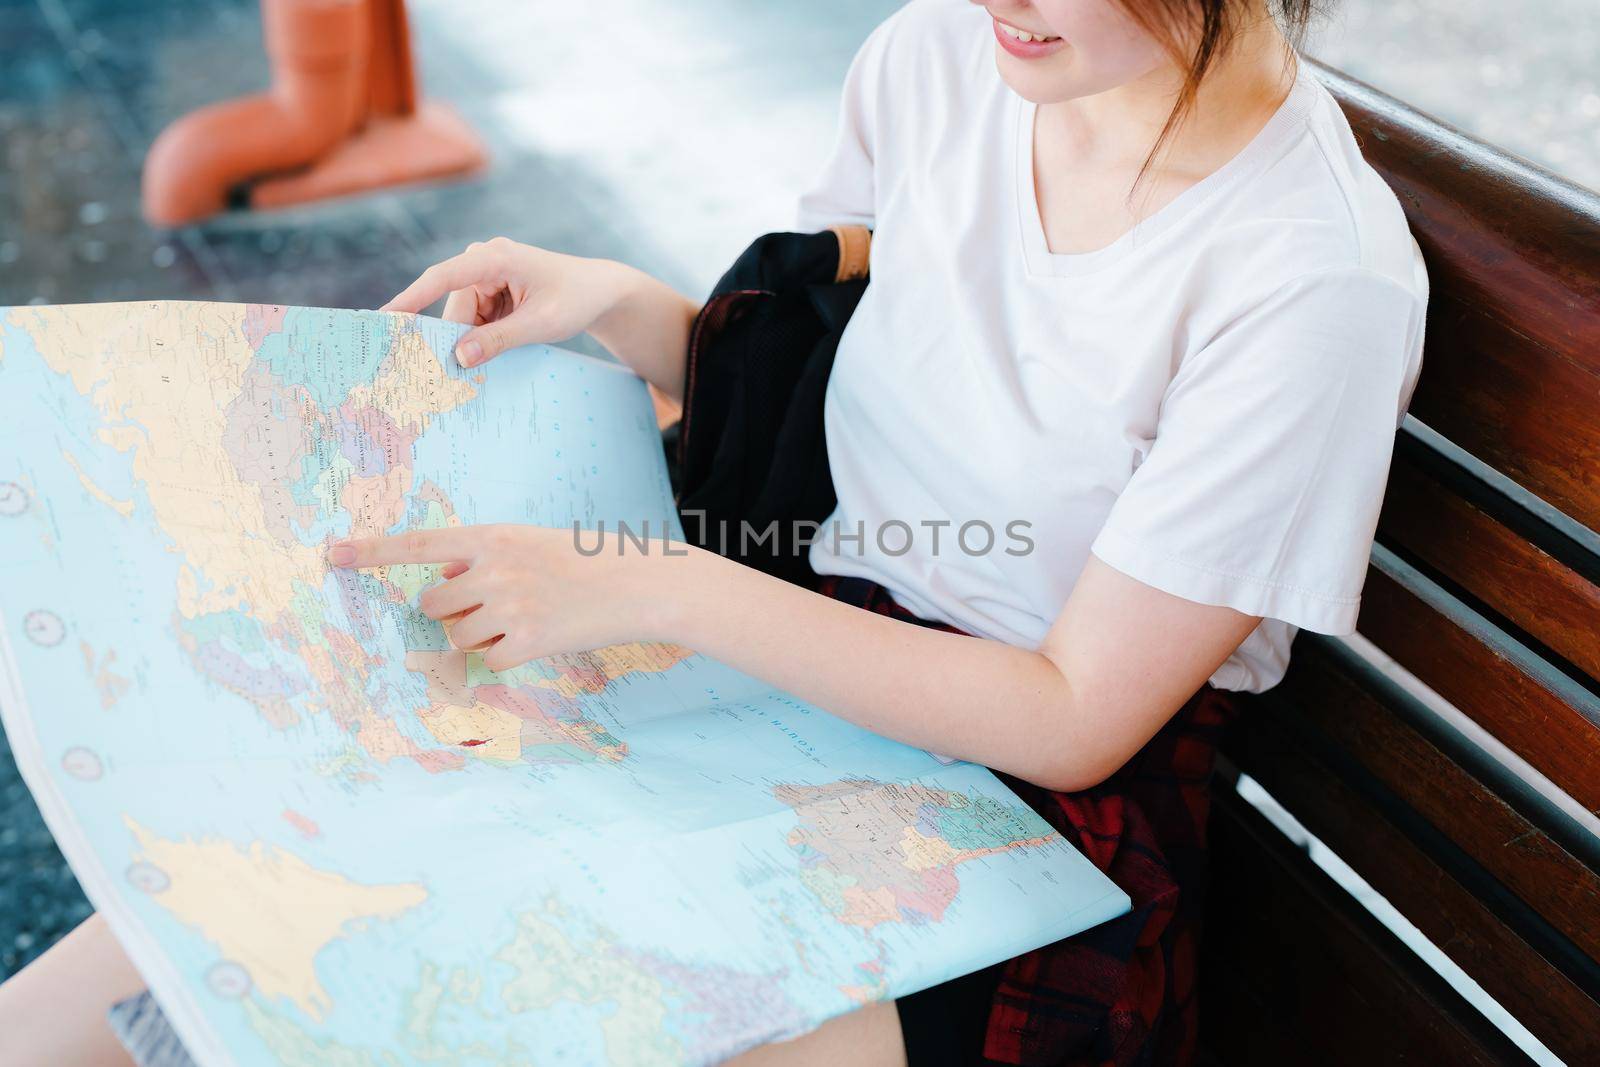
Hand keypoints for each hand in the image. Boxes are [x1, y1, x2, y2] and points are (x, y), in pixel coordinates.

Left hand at [328, 524, 695, 671]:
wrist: (639, 585)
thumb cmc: (585, 562)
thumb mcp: (530, 543)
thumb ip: (483, 558)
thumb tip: (442, 585)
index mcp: (492, 537)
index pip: (418, 544)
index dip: (371, 552)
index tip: (331, 554)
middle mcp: (492, 569)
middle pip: (434, 604)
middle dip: (453, 611)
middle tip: (496, 606)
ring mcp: (507, 607)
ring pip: (457, 637)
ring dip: (481, 636)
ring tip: (527, 619)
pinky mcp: (525, 643)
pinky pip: (490, 660)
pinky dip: (510, 656)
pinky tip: (543, 636)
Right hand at [381, 238, 632, 366]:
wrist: (599, 291)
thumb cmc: (575, 300)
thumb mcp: (541, 324)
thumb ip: (500, 340)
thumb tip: (460, 358)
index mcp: (496, 258)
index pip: (443, 278)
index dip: (412, 299)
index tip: (386, 318)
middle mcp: (484, 260)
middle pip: (455, 310)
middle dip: (458, 341)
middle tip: (459, 377)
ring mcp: (486, 276)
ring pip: (463, 320)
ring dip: (476, 342)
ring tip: (501, 358)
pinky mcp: (490, 291)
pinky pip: (474, 321)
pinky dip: (483, 339)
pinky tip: (499, 351)